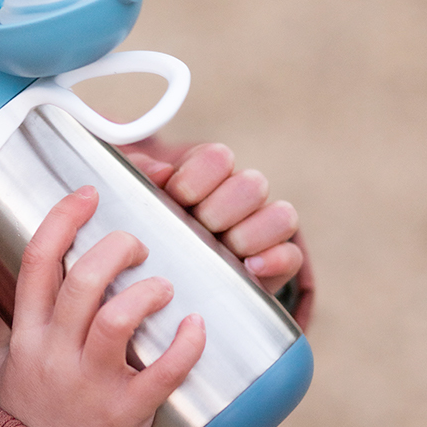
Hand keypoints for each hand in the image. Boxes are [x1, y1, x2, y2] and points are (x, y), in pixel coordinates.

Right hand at [0, 186, 205, 426]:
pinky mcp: (125, 412)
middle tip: (137, 243)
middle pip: (83, 281)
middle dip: (116, 248)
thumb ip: (10, 327)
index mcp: (28, 334)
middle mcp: (56, 352)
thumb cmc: (25, 416)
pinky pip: (160, 374)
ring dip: (147, 292)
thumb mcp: (2, 367)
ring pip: (117, 319)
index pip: (38, 261)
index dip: (64, 218)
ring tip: (164, 286)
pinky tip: (197, 325)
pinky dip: (185, 346)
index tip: (89, 193)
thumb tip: (17, 291)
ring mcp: (90, 383)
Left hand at [125, 142, 301, 294]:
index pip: (219, 158)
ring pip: (281, 216)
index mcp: (208, 174)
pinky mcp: (274, 264)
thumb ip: (139, 174)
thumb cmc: (150, 224)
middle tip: (198, 227)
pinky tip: (249, 268)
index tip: (176, 196)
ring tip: (222, 250)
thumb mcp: (135, 196)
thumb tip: (160, 172)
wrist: (162, 268)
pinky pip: (291, 255)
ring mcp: (260, 229)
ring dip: (248, 234)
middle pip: (253, 185)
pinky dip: (274, 261)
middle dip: (220, 210)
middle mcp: (240, 197)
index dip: (196, 177)